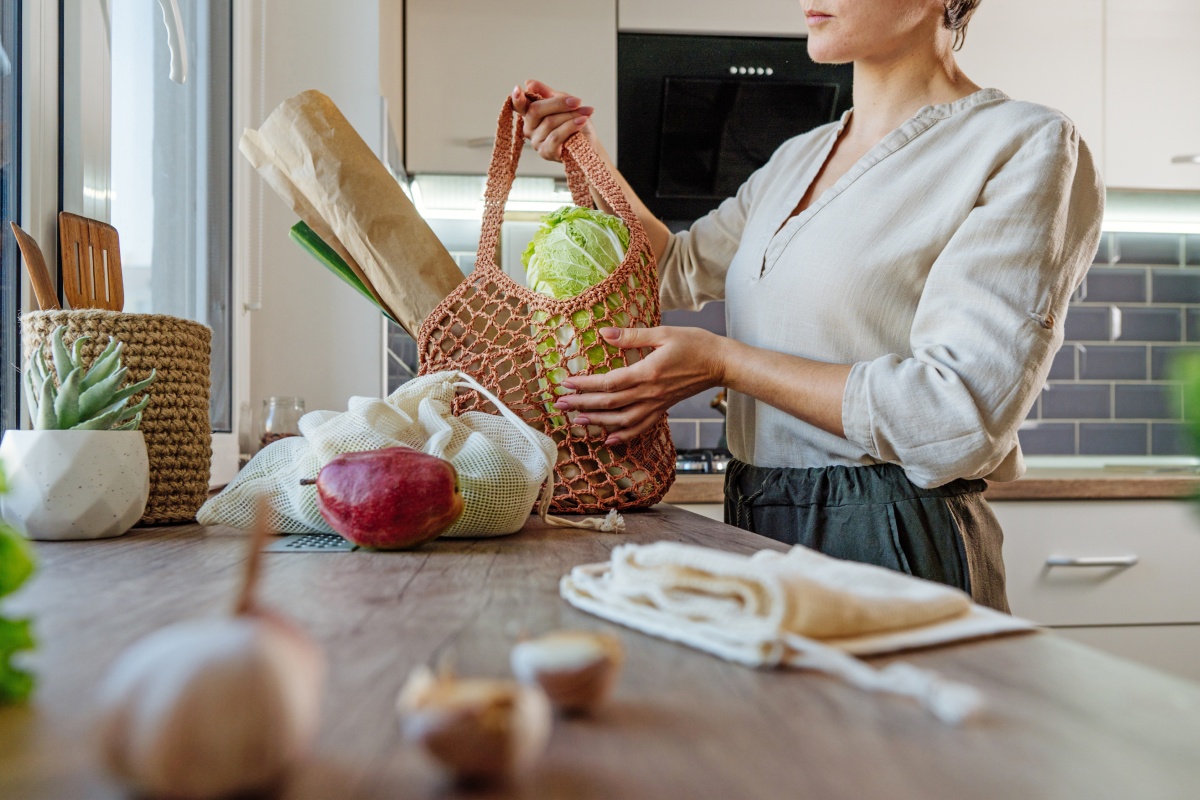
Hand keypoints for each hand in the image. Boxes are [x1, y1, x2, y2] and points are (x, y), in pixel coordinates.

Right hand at [512, 79, 595, 162]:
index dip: (517, 98)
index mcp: (531, 114)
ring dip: (570, 116)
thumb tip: (529, 83)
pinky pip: (555, 137)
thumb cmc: (575, 121)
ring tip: (585, 113)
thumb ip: (546, 93)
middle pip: (536, 110)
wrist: (589, 142)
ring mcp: (536, 141)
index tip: (517, 89)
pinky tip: (581, 122)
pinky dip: (570, 127)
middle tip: (577, 101)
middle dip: (558, 103)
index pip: (519, 105)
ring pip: (549, 122)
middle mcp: (529, 128)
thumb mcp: (562, 101)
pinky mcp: (546, 152)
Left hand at [553, 326, 727, 445]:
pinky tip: (609, 438)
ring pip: (622, 421)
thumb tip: (604, 333)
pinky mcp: (663, 409)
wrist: (720, 363)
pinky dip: (624, 436)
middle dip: (583, 405)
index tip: (567, 384)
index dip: (586, 385)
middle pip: (610, 404)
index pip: (609, 382)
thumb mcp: (663, 333)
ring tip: (577, 421)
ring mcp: (657, 404)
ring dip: (598, 422)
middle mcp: (650, 393)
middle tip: (560, 406)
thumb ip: (632, 336)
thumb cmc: (694, 344)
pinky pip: (641, 427)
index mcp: (648, 372)